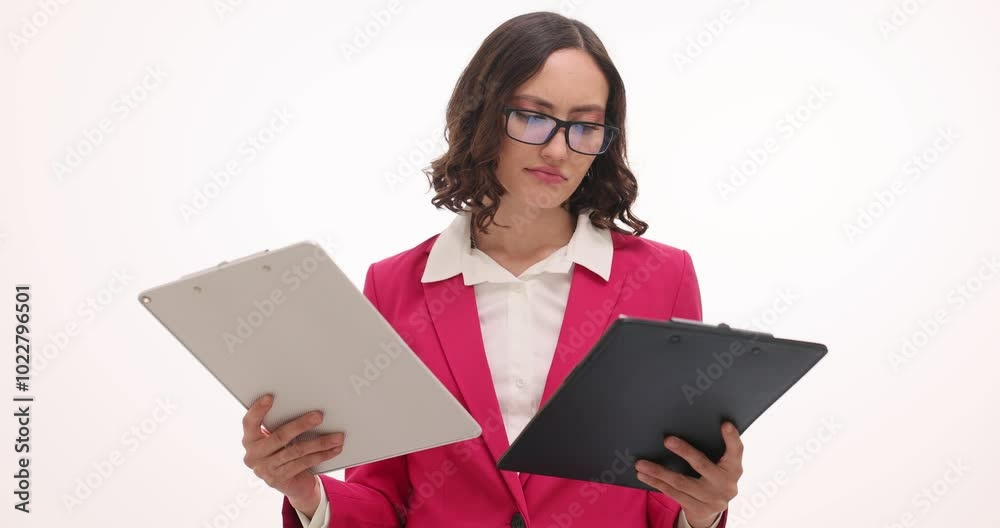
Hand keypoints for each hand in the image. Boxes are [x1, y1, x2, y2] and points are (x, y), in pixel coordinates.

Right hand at [241, 394, 345, 516]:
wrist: (291, 484)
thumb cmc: (284, 451)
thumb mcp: (278, 439)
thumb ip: (281, 425)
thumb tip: (307, 408)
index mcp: (250, 439)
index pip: (249, 422)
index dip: (257, 410)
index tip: (269, 397)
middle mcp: (253, 455)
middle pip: (280, 436)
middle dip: (302, 425)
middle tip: (319, 416)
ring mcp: (265, 469)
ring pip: (296, 451)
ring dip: (320, 443)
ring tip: (337, 436)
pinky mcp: (279, 479)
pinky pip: (304, 463)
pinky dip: (322, 455)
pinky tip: (334, 449)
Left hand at [635, 422, 742, 527]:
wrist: (713, 509)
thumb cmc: (713, 476)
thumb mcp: (719, 465)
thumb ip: (712, 450)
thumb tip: (684, 426)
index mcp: (734, 469)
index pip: (736, 451)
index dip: (732, 438)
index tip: (725, 424)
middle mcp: (726, 485)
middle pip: (702, 466)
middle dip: (685, 452)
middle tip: (667, 440)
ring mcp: (712, 499)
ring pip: (681, 482)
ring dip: (659, 471)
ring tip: (641, 463)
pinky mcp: (698, 508)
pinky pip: (673, 493)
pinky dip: (657, 483)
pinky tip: (645, 475)